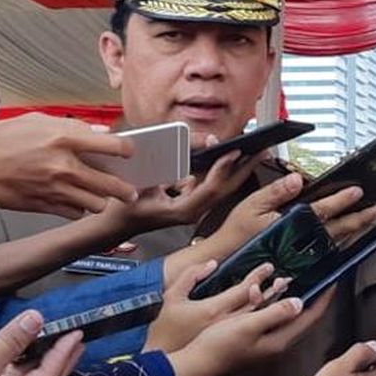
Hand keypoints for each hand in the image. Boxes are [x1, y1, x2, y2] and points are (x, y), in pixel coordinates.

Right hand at [0, 113, 136, 216]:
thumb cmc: (4, 139)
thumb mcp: (38, 120)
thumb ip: (72, 126)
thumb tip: (98, 133)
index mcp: (65, 139)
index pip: (114, 146)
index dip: (128, 150)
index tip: (130, 153)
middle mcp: (64, 166)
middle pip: (112, 184)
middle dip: (126, 189)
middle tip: (130, 190)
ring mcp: (54, 188)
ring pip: (97, 204)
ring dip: (101, 200)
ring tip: (101, 195)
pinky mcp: (43, 204)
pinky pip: (75, 213)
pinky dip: (79, 208)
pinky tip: (76, 200)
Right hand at [0, 310, 83, 375]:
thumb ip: (10, 342)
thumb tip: (36, 319)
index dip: (64, 352)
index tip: (77, 334)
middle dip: (63, 357)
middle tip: (79, 339)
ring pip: (27, 374)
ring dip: (42, 354)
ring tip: (57, 337)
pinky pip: (11, 370)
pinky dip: (22, 356)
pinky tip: (26, 343)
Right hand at [107, 149, 264, 234]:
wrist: (114, 225)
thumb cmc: (124, 208)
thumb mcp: (143, 184)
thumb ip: (168, 167)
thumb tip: (190, 151)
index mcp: (183, 211)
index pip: (211, 189)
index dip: (223, 169)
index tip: (234, 151)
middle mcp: (193, 212)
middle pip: (225, 188)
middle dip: (244, 168)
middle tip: (261, 149)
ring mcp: (193, 209)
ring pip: (221, 187)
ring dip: (236, 169)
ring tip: (253, 150)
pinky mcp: (190, 203)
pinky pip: (210, 185)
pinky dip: (220, 171)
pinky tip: (229, 157)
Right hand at [167, 289, 334, 375]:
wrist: (195, 365)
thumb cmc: (218, 348)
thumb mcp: (248, 325)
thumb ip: (275, 313)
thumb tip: (299, 303)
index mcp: (280, 341)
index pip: (311, 317)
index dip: (324, 298)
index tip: (333, 281)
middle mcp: (277, 344)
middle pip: (303, 318)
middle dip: (312, 297)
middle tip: (318, 280)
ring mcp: (266, 343)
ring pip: (287, 317)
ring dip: (291, 298)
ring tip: (293, 281)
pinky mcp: (255, 341)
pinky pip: (271, 318)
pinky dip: (273, 304)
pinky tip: (266, 295)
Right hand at [215, 175, 375, 251]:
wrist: (224, 262)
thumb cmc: (236, 234)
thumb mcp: (252, 205)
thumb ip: (277, 191)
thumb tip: (298, 179)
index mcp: (290, 224)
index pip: (322, 210)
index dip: (342, 200)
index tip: (358, 192)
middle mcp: (299, 240)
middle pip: (336, 229)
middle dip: (359, 219)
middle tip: (375, 210)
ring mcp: (301, 253)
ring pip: (334, 241)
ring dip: (353, 230)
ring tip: (367, 221)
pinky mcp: (299, 262)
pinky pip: (325, 252)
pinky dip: (339, 243)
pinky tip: (347, 237)